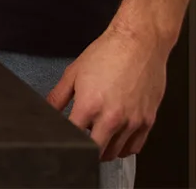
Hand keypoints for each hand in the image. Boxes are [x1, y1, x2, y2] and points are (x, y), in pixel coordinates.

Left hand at [46, 24, 170, 160]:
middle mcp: (112, 117)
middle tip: (81, 142)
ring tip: (98, 140)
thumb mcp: (74, 73)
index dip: (66, 139)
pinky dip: (124, 148)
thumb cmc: (108, 53)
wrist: (139, 42)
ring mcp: (132, 121)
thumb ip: (58, 96)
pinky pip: (136, 146)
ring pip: (116, 152)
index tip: (64, 137)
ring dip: (105, 150)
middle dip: (85, 150)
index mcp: (90, 106)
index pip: (73, 137)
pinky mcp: (148, 120)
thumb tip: (47, 110)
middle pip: (96, 151)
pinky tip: (117, 140)